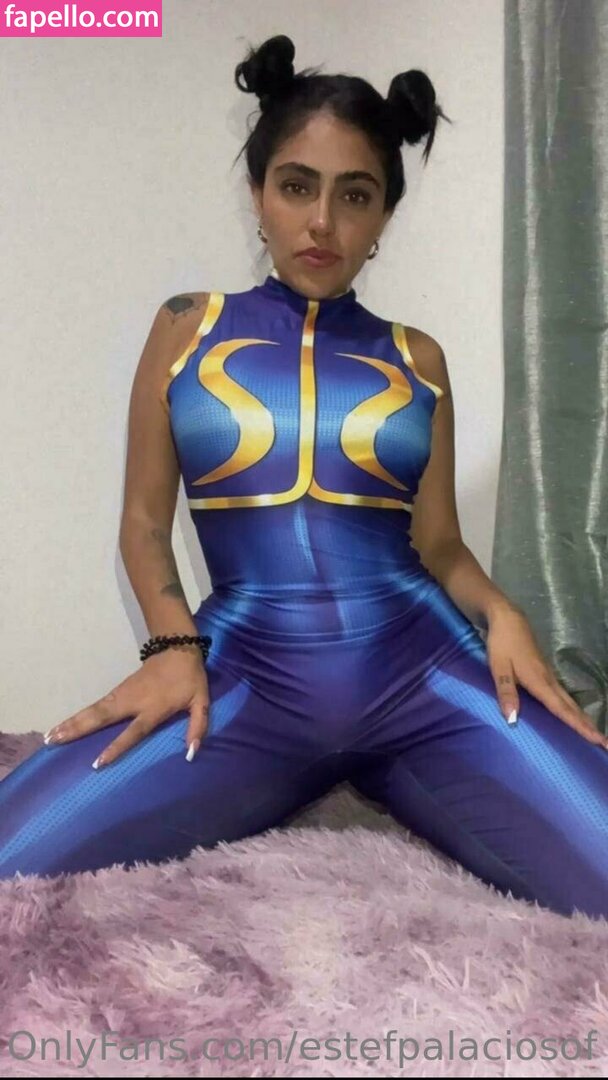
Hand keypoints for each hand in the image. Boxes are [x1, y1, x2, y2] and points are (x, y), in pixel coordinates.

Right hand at [43, 647, 209, 766]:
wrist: (177, 647)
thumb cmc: (189, 679)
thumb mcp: (201, 702)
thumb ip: (198, 727)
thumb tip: (191, 754)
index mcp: (153, 708)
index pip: (132, 732)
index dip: (115, 747)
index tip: (97, 763)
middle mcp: (132, 702)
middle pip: (101, 718)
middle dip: (78, 730)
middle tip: (55, 742)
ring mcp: (122, 694)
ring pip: (93, 710)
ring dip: (71, 723)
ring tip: (50, 736)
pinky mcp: (118, 690)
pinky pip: (95, 705)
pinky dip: (78, 715)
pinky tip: (65, 724)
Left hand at [486, 603, 607, 748]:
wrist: (507, 619)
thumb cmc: (502, 644)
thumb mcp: (499, 668)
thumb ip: (506, 692)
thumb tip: (512, 720)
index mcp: (540, 682)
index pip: (562, 710)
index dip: (579, 726)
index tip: (597, 740)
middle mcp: (550, 681)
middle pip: (573, 708)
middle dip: (589, 727)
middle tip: (605, 744)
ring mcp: (549, 676)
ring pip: (570, 702)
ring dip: (583, 719)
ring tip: (595, 735)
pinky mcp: (546, 673)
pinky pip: (564, 696)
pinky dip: (573, 709)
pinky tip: (573, 716)